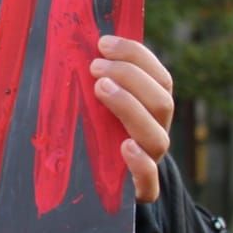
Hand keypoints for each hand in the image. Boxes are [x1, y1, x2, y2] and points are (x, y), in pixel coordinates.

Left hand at [91, 34, 173, 203]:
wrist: (99, 186)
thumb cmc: (90, 134)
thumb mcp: (93, 104)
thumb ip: (92, 79)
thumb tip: (69, 42)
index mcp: (150, 108)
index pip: (159, 77)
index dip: (136, 55)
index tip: (104, 43)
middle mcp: (154, 132)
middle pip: (162, 102)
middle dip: (131, 76)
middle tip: (95, 67)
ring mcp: (149, 161)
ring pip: (157, 137)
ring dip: (130, 107)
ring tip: (101, 88)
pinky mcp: (139, 190)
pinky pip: (150, 181)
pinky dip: (141, 164)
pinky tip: (124, 147)